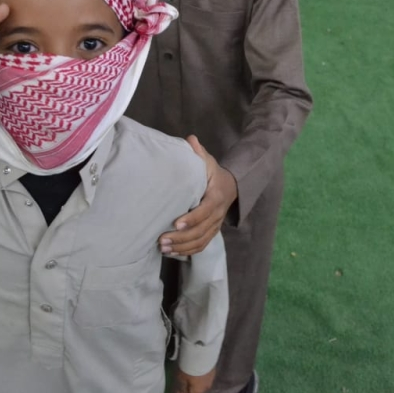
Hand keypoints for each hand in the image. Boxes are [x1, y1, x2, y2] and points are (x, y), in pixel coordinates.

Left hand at [159, 135, 236, 255]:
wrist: (232, 186)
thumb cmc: (214, 174)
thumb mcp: (209, 162)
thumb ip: (199, 153)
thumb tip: (191, 140)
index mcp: (216, 196)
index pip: (205, 210)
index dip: (191, 218)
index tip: (175, 223)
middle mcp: (217, 213)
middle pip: (201, 230)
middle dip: (181, 237)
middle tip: (162, 240)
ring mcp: (215, 225)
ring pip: (201, 240)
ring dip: (182, 246)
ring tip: (164, 248)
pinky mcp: (211, 232)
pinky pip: (202, 245)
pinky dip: (188, 251)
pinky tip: (172, 252)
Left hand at [173, 367, 215, 392]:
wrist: (202, 352)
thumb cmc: (189, 367)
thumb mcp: (181, 378)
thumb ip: (183, 388)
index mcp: (198, 391)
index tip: (179, 390)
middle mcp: (206, 387)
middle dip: (190, 389)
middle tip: (184, 381)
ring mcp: (211, 379)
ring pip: (202, 385)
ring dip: (196, 382)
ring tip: (190, 373)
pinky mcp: (213, 370)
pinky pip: (206, 377)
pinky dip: (200, 376)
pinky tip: (196, 368)